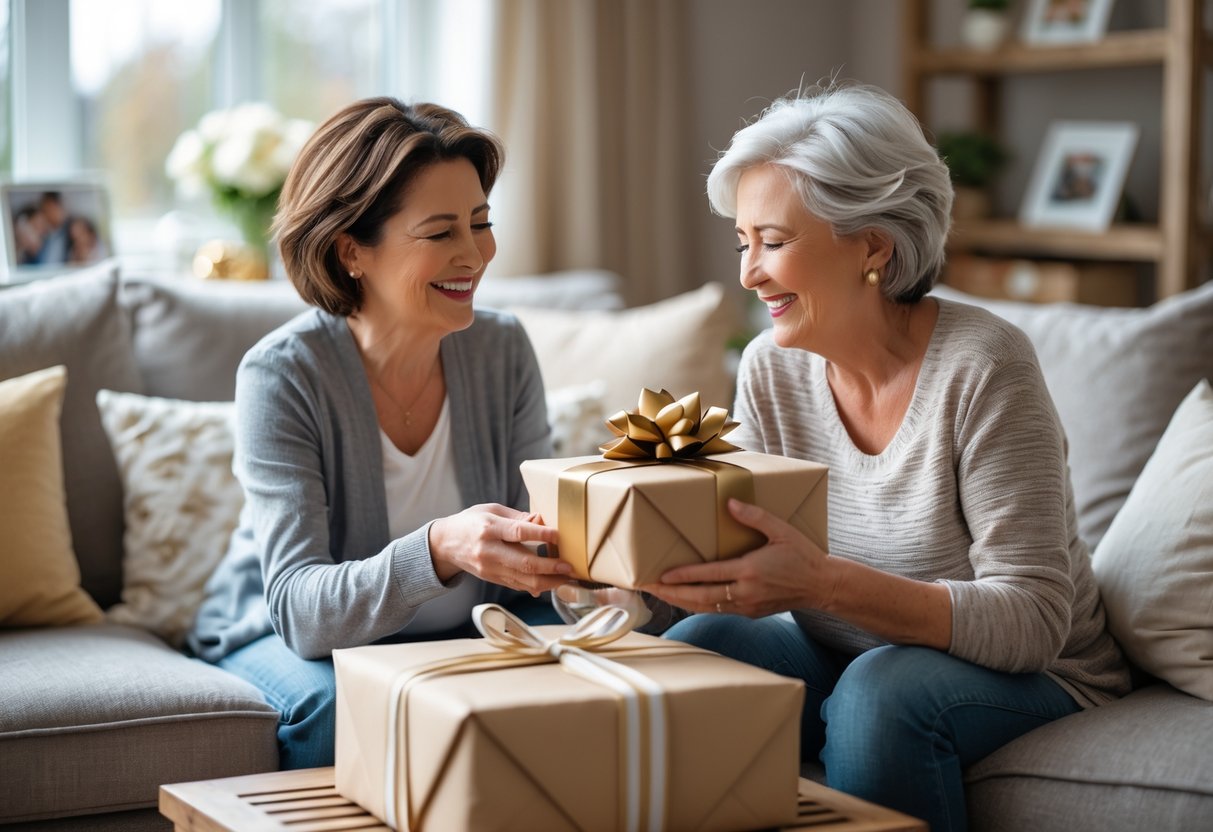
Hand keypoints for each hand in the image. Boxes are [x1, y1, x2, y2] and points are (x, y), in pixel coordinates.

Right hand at [428, 504, 569, 595]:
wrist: (445, 544)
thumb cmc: (471, 522)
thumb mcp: (491, 510)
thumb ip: (518, 517)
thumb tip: (542, 521)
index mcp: (488, 528)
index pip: (517, 532)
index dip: (540, 535)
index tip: (558, 536)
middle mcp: (488, 551)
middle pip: (523, 563)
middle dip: (550, 567)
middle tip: (569, 566)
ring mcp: (489, 568)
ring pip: (523, 579)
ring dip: (548, 581)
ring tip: (566, 578)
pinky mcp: (492, 578)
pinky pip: (518, 585)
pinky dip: (536, 586)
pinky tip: (551, 583)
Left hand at [640, 498, 833, 616]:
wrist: (822, 585)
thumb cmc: (803, 555)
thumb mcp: (781, 530)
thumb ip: (754, 516)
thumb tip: (730, 502)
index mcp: (750, 571)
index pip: (708, 575)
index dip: (683, 576)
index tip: (662, 576)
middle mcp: (745, 592)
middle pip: (700, 597)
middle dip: (672, 593)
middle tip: (649, 588)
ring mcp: (747, 605)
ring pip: (706, 607)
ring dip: (682, 602)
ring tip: (661, 594)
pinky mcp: (750, 612)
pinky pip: (718, 610)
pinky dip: (699, 606)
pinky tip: (686, 600)